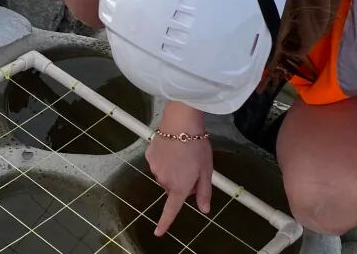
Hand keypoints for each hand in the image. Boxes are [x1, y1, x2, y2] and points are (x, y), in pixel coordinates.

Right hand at [147, 101, 212, 236]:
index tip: (158, 233)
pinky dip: (164, 159)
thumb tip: (204, 210)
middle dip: (181, 182)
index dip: (165, 223)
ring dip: (173, 170)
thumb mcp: (207, 170)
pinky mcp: (149, 156)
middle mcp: (164, 180)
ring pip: (165, 175)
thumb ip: (204, 192)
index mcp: (179, 186)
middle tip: (192, 167)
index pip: (171, 209)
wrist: (180, 122)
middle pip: (172, 188)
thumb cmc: (197, 146)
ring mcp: (155, 168)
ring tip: (182, 154)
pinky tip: (171, 148)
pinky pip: (158, 163)